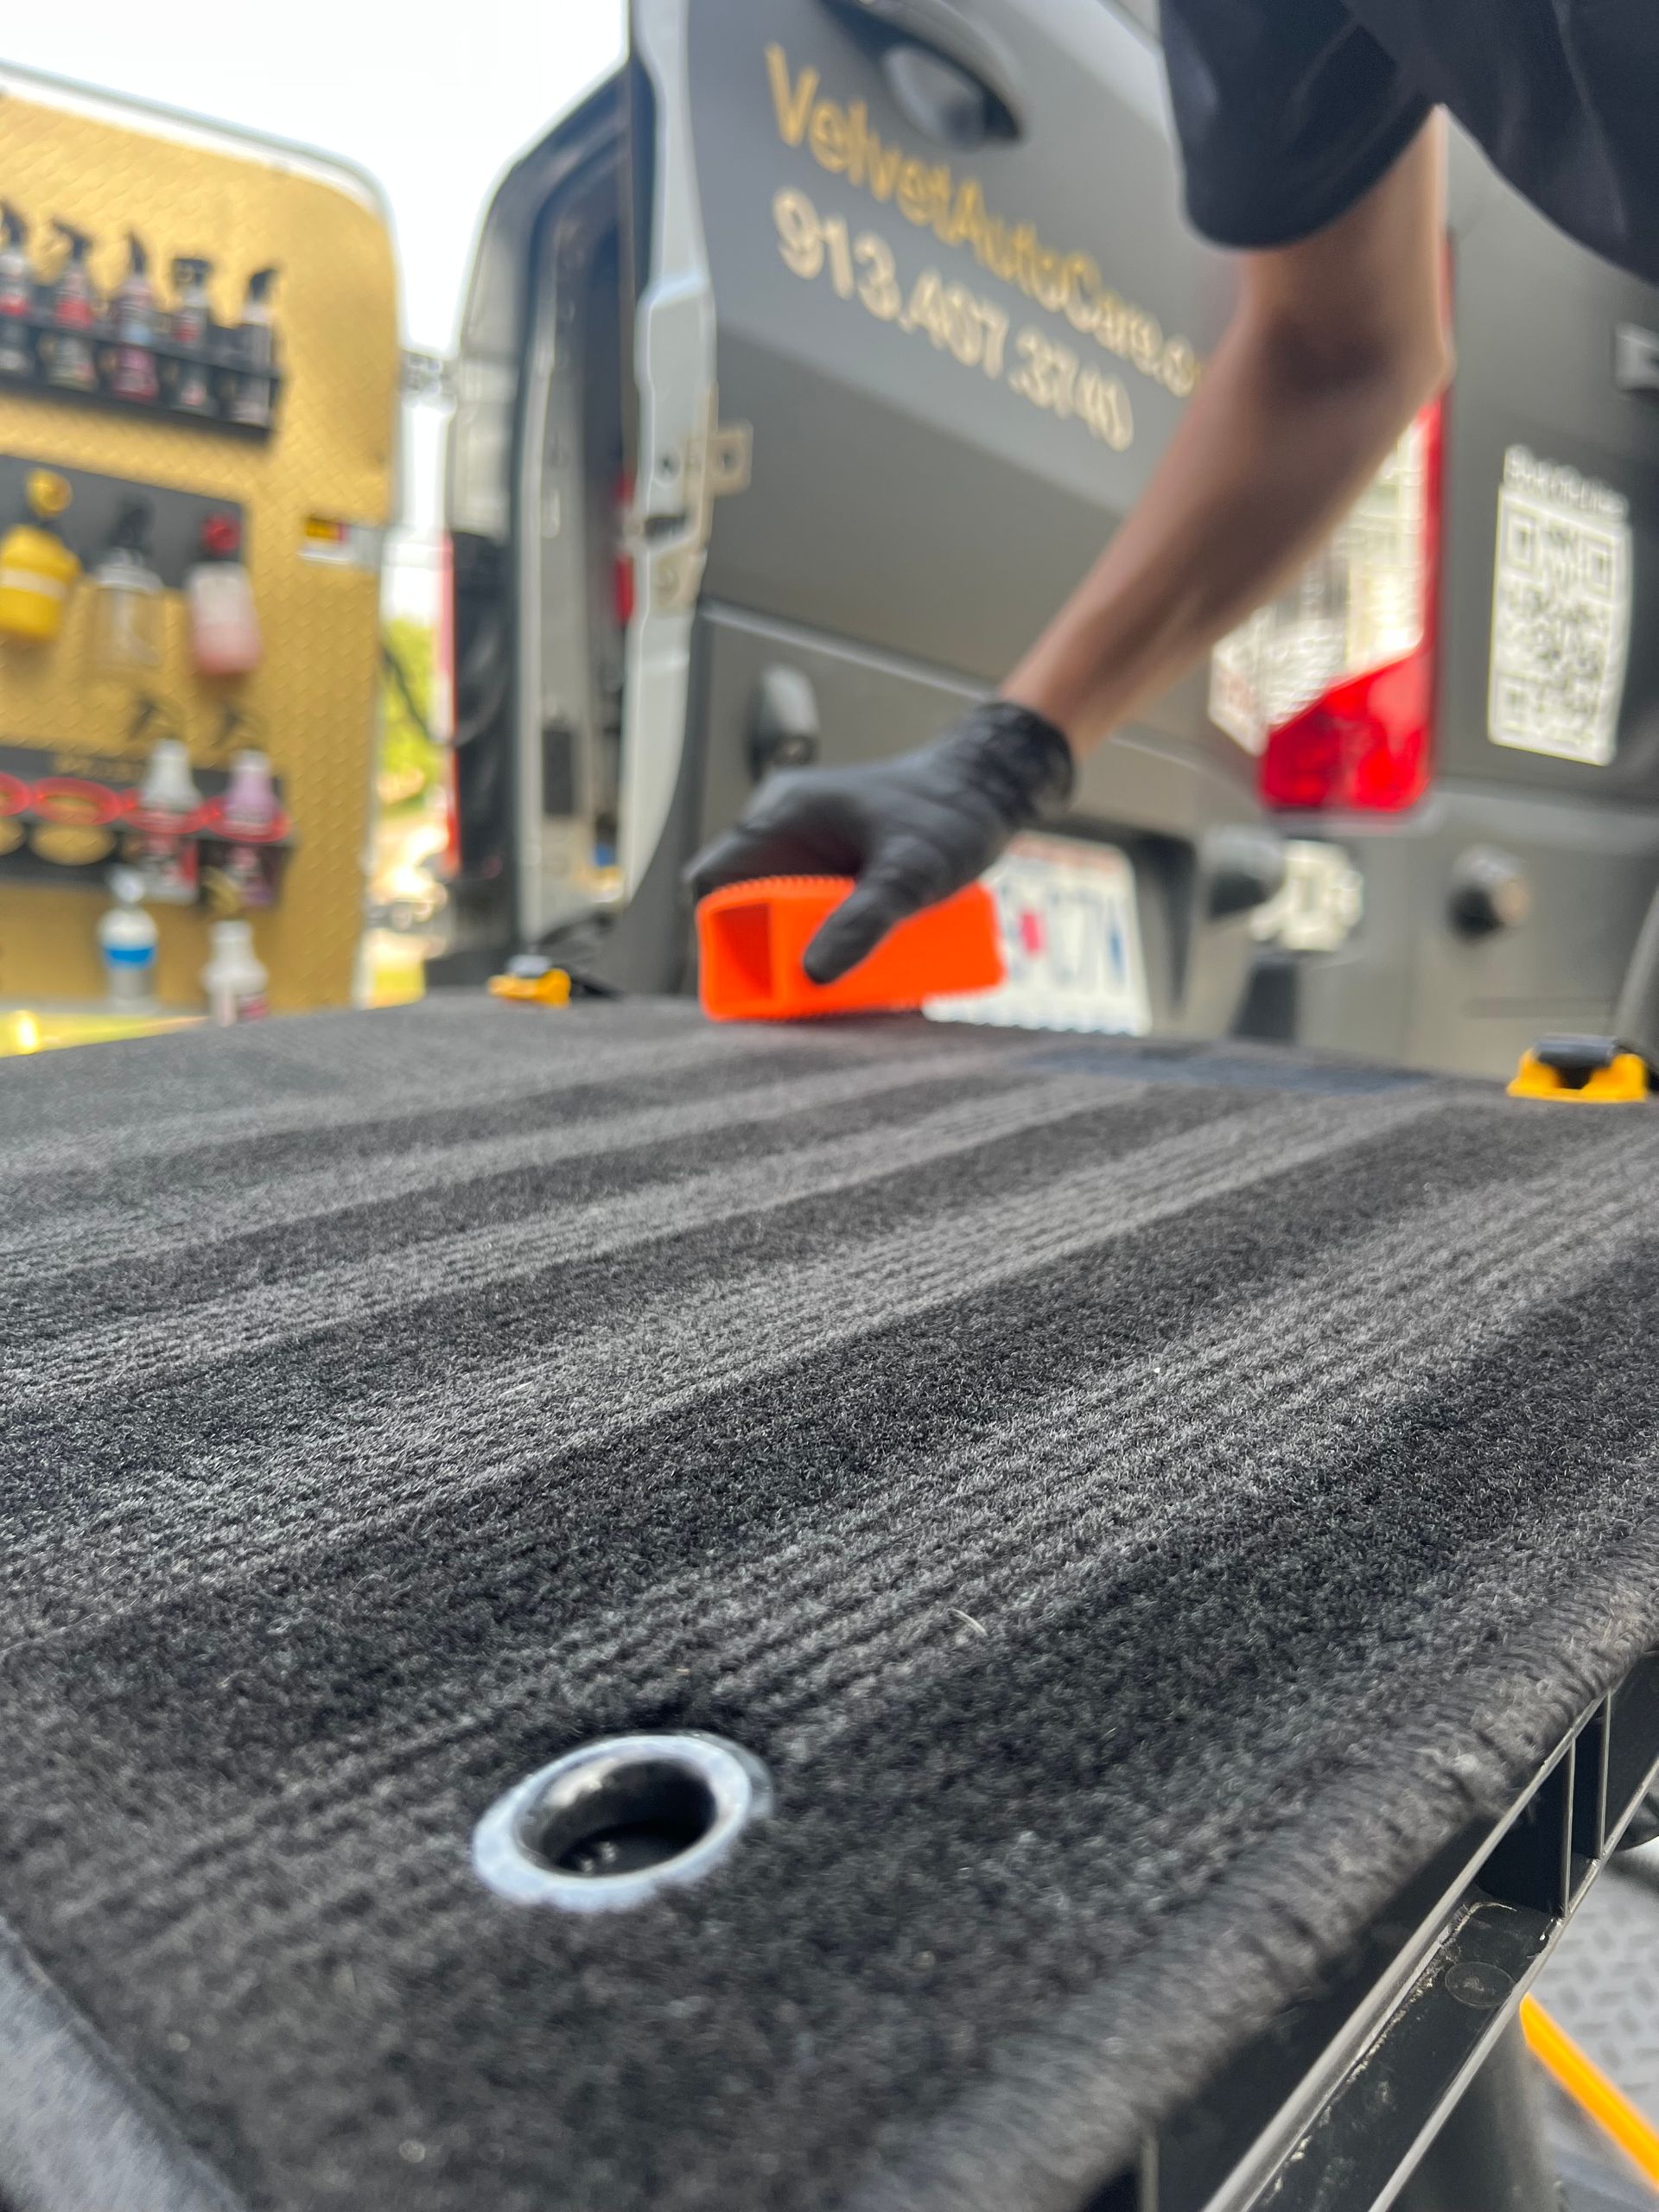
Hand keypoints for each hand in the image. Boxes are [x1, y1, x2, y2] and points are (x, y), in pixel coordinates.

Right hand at [685, 700, 1073, 983]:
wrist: (989, 790)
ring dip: (799, 955)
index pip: (712, 879)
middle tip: (801, 997)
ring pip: (781, 917)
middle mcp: (785, 833)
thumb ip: (865, 919)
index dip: (718, 932)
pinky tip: (857, 975)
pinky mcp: (837, 871)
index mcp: (780, 817)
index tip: (753, 976)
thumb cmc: (948, 814)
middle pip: (746, 908)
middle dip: (767, 956)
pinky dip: (827, 945)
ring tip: (835, 993)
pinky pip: (813, 916)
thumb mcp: (910, 873)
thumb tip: (813, 975)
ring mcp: (811, 853)